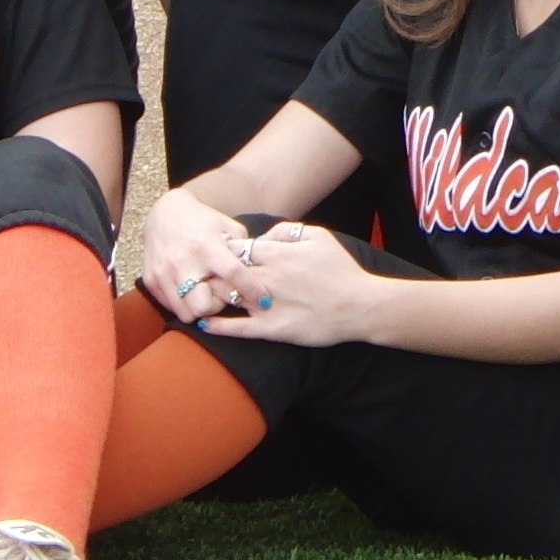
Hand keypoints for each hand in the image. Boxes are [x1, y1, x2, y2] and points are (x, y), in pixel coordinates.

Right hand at [142, 189, 260, 323]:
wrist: (165, 215)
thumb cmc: (204, 222)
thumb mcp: (228, 227)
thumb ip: (245, 249)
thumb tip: (265, 269)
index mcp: (208, 246)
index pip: (233, 274)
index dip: (251, 290)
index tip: (264, 300)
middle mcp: (184, 262)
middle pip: (204, 305)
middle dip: (217, 307)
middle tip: (222, 296)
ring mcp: (165, 274)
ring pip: (187, 313)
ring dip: (200, 309)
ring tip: (206, 296)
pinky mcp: (151, 281)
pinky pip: (171, 307)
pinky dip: (184, 305)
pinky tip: (191, 293)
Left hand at [193, 222, 381, 350]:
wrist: (358, 304)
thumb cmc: (341, 269)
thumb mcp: (319, 236)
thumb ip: (287, 230)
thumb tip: (264, 235)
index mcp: (275, 254)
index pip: (236, 248)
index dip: (224, 251)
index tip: (217, 254)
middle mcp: (266, 278)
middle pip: (225, 272)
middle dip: (211, 272)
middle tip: (202, 274)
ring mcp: (266, 305)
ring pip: (227, 297)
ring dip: (211, 295)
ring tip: (200, 296)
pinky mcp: (271, 329)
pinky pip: (237, 329)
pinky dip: (218, 327)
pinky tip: (204, 324)